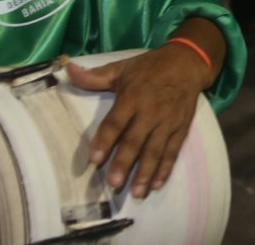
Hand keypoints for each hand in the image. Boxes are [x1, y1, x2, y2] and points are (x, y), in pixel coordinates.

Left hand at [66, 45, 210, 197]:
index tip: (94, 159)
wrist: (188, 63)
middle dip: (125, 162)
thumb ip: (94, 76)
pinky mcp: (180, 128)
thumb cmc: (150, 67)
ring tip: (137, 192)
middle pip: (135, 141)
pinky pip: (173, 151)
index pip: (116, 122)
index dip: (105, 140)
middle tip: (114, 183)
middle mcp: (150, 112)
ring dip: (146, 172)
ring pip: (155, 150)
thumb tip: (67, 69)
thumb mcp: (122, 68)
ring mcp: (167, 122)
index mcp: (133, 97)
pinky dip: (166, 168)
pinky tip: (157, 184)